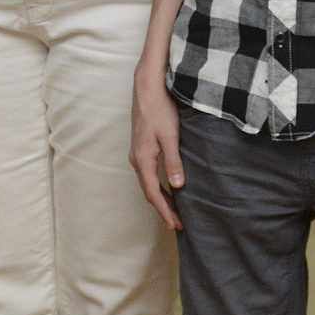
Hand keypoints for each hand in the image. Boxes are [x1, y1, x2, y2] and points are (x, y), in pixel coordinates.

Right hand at [130, 70, 185, 230]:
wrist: (147, 89)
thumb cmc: (159, 110)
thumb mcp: (171, 136)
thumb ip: (174, 162)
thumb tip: (178, 186)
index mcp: (142, 159)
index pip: (153, 193)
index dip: (164, 211)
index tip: (175, 225)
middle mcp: (136, 159)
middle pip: (149, 192)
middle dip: (163, 209)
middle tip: (177, 225)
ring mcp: (137, 154)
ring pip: (148, 183)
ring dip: (161, 199)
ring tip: (174, 212)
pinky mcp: (141, 148)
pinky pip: (148, 174)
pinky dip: (158, 187)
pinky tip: (168, 188)